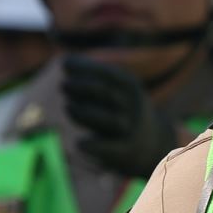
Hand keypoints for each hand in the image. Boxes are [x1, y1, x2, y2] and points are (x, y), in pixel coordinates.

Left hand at [61, 54, 183, 179]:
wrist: (149, 143)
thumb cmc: (120, 109)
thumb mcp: (114, 88)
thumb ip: (91, 75)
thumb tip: (64, 61)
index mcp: (131, 89)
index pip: (109, 75)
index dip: (86, 68)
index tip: (64, 64)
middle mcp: (134, 108)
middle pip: (108, 96)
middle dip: (83, 88)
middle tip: (63, 85)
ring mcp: (131, 129)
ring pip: (109, 120)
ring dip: (85, 113)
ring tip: (68, 107)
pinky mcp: (126, 151)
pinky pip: (112, 148)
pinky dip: (96, 146)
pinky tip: (80, 144)